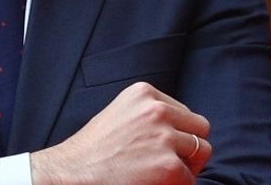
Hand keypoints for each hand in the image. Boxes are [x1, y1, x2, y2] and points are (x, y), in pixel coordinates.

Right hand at [30, 81, 211, 184]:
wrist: (68, 176)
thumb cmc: (90, 153)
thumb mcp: (119, 115)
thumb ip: (148, 115)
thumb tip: (178, 130)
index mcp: (144, 93)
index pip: (183, 112)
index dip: (177, 134)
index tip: (162, 148)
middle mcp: (157, 110)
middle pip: (200, 127)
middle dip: (189, 147)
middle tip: (172, 164)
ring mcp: (164, 137)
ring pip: (202, 150)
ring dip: (188, 166)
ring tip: (164, 175)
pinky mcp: (169, 166)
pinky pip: (191, 178)